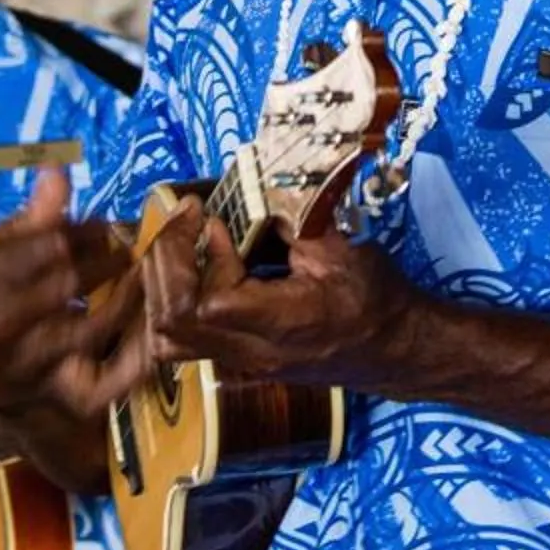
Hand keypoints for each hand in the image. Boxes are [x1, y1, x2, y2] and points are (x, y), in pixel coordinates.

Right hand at [0, 168, 147, 424]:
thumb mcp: (0, 253)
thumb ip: (33, 216)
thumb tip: (56, 169)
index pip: (47, 245)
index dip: (87, 234)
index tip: (109, 228)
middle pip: (66, 284)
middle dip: (108, 262)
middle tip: (131, 251)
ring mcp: (18, 366)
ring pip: (86, 330)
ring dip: (125, 300)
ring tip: (143, 279)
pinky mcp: (49, 396)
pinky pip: (101, 380)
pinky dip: (133, 357)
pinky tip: (150, 332)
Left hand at [141, 197, 418, 389]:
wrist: (390, 348)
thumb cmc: (372, 297)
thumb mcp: (343, 248)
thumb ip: (294, 220)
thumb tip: (252, 187)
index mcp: (284, 325)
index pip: (211, 304)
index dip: (207, 258)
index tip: (217, 221)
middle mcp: (253, 352)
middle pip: (173, 322)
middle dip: (167, 260)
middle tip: (186, 219)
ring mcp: (239, 363)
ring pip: (165, 339)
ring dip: (159, 285)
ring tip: (178, 243)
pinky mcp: (234, 361)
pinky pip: (178, 341)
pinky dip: (167, 303)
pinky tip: (186, 270)